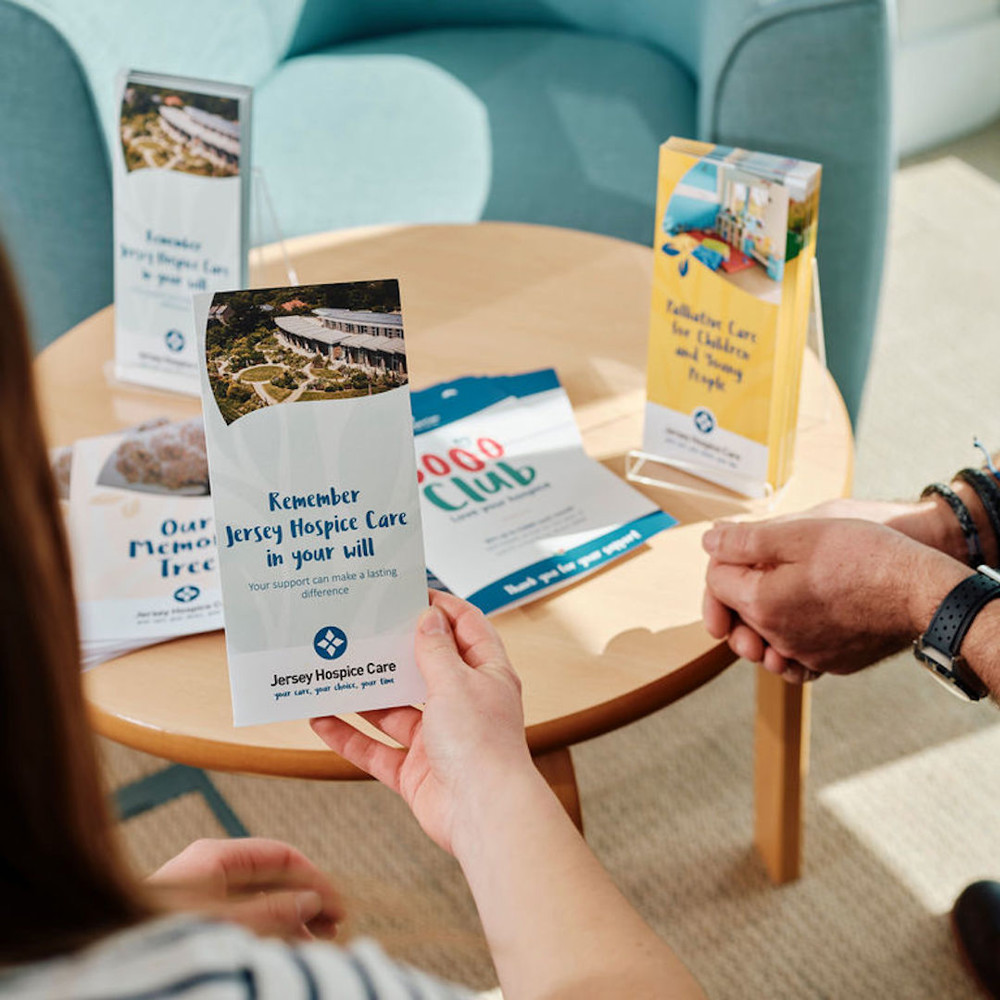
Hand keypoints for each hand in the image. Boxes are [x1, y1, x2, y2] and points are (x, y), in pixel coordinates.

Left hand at [146, 838, 343, 939]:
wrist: (111, 969)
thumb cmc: (162, 940)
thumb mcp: (226, 927)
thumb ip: (273, 913)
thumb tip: (312, 902)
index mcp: (215, 856)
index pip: (281, 855)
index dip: (314, 880)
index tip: (338, 908)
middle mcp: (209, 868)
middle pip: (272, 877)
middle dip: (305, 902)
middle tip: (333, 931)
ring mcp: (200, 893)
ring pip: (258, 901)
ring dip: (288, 922)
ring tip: (312, 948)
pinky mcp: (192, 919)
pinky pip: (241, 918)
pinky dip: (266, 933)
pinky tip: (283, 952)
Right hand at [311, 591, 531, 854]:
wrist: (484, 814)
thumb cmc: (482, 745)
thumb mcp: (456, 683)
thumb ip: (436, 650)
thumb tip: (428, 617)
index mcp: (486, 676)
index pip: (466, 628)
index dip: (441, 608)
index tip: (409, 592)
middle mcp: (463, 705)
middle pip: (424, 669)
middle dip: (393, 652)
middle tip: (361, 630)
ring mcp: (438, 740)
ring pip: (394, 711)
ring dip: (364, 695)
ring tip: (332, 670)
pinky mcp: (416, 772)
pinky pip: (376, 749)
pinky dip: (349, 736)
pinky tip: (322, 720)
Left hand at [702, 517, 969, 680]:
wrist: (925, 593)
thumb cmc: (867, 557)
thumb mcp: (800, 533)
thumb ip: (747, 540)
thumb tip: (710, 542)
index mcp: (761, 604)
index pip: (716, 582)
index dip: (722, 557)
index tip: (739, 544)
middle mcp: (778, 639)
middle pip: (736, 617)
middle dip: (734, 593)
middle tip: (750, 568)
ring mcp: (807, 655)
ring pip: (764, 640)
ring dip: (760, 617)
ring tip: (773, 591)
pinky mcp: (833, 662)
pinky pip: (797, 655)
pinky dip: (790, 637)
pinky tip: (800, 614)